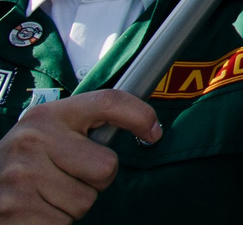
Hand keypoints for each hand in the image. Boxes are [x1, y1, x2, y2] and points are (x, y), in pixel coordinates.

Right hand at [0, 93, 157, 223]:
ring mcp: (22, 176)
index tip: (153, 132)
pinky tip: (35, 211)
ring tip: (44, 195)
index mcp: (46, 116)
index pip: (108, 102)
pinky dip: (55, 223)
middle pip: (106, 166)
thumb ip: (82, 128)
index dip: (139, 115)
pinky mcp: (17, 210)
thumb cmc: (21, 164)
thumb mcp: (47, 135)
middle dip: (93, 181)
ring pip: (86, 200)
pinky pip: (64, 223)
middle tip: (64, 178)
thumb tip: (147, 127)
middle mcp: (32, 141)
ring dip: (71, 206)